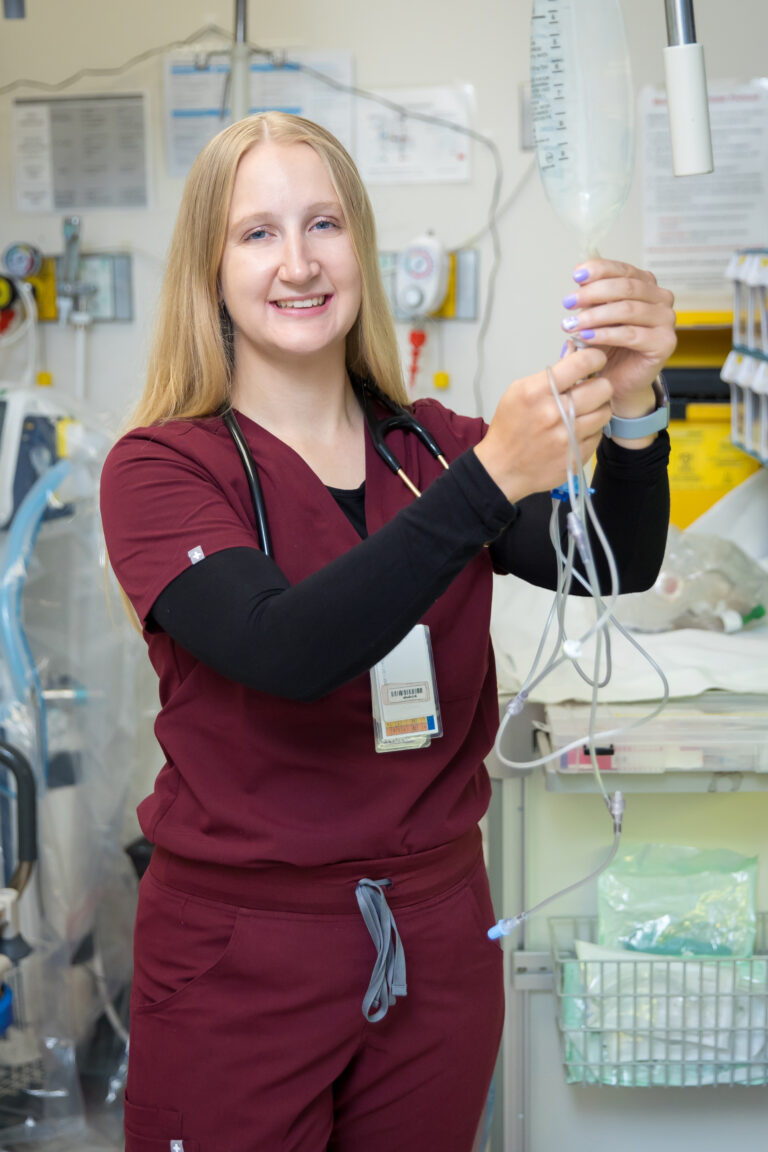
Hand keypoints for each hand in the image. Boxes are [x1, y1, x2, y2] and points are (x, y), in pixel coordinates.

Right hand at [475, 346, 611, 503]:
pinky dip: (591, 430)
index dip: (594, 357)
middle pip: (603, 388)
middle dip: (599, 385)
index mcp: (537, 392)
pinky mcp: (577, 455)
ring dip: (598, 408)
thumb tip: (575, 353)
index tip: (595, 360)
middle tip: (590, 390)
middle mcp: (555, 413)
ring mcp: (568, 437)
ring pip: (605, 411)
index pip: (582, 363)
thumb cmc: (510, 428)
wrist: (502, 469)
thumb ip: (549, 374)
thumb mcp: (518, 392)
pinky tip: (575, 431)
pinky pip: (599, 434)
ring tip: (583, 411)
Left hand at [560, 258, 676, 417]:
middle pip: (626, 287)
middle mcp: (661, 299)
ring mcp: (666, 320)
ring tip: (572, 324)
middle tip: (568, 303)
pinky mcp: (664, 343)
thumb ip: (592, 298)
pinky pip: (631, 334)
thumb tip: (580, 280)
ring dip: (595, 315)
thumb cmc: (609, 347)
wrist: (619, 380)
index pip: (623, 270)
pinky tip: (586, 337)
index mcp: (646, 285)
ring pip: (628, 310)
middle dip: (593, 293)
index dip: (599, 269)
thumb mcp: (596, 316)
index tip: (576, 275)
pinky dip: (605, 334)